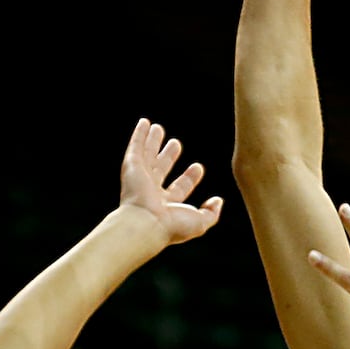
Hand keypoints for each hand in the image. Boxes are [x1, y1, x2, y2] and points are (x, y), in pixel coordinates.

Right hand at [118, 118, 223, 244]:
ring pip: (147, 155)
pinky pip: (135, 147)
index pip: (180, 187)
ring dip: (152, 142)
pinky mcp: (131, 167)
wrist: (145, 223)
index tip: (198, 167)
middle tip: (176, 144)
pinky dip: (139, 135)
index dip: (190, 177)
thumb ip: (211, 213)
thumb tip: (217, 201)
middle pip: (161, 169)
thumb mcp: (199, 222)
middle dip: (168, 156)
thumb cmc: (171, 225)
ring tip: (157, 128)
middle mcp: (152, 191)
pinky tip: (144, 123)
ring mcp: (140, 178)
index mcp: (166, 205)